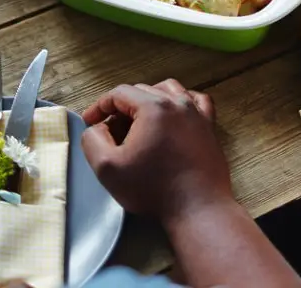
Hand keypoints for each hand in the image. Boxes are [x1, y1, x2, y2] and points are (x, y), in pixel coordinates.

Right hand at [80, 80, 232, 220]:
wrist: (198, 209)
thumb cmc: (153, 189)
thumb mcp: (107, 167)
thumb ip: (92, 140)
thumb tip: (97, 128)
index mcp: (153, 107)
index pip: (119, 93)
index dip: (100, 106)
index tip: (90, 121)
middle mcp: (178, 103)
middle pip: (142, 92)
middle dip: (122, 107)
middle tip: (111, 131)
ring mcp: (197, 114)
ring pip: (169, 90)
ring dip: (149, 100)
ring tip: (138, 121)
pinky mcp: (209, 128)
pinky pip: (195, 101)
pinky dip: (180, 102)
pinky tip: (173, 115)